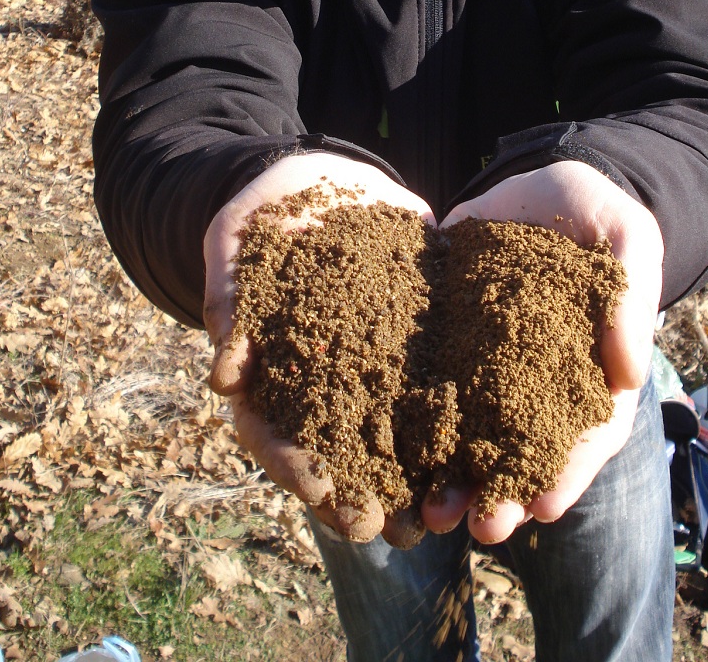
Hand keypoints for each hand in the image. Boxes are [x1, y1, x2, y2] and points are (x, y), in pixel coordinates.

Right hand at [203, 151, 434, 544]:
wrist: (318, 177)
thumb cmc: (263, 212)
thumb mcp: (235, 242)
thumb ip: (230, 297)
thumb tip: (225, 373)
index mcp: (272, 367)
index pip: (273, 432)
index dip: (297, 468)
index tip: (325, 496)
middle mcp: (324, 376)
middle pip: (336, 449)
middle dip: (363, 493)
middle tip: (395, 530)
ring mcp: (371, 360)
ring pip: (388, 430)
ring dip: (412, 476)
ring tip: (443, 513)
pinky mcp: (416, 335)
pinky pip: (436, 381)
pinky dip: (455, 419)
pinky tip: (482, 447)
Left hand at [424, 160, 662, 543]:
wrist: (539, 181)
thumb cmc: (596, 213)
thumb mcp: (627, 238)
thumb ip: (629, 296)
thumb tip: (626, 372)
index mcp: (588, 367)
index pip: (586, 432)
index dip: (569, 470)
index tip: (546, 505)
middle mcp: (534, 376)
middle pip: (523, 448)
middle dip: (504, 493)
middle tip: (483, 527)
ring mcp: (486, 359)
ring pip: (471, 431)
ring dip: (454, 478)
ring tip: (434, 514)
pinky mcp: (444, 333)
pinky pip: (427, 381)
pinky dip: (412, 420)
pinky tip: (391, 452)